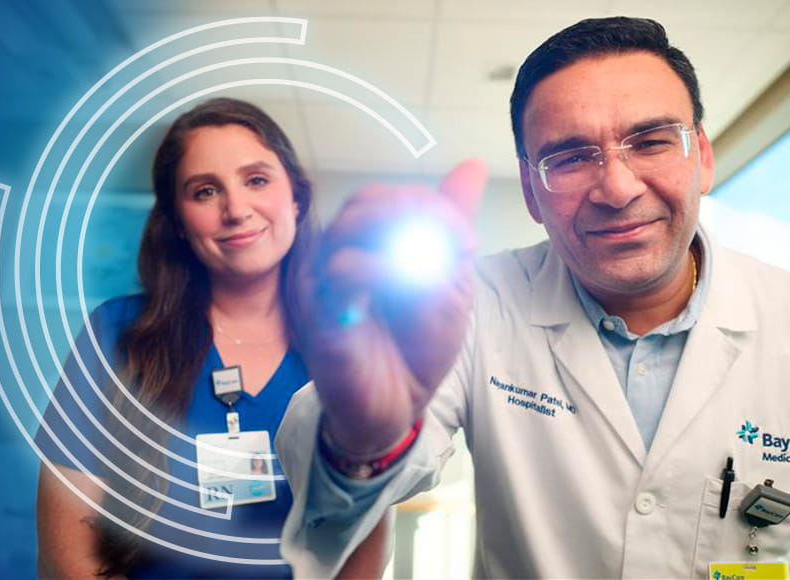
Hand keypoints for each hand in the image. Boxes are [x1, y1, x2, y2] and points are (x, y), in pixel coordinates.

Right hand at [297, 160, 486, 455]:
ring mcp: (322, 282)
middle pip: (364, 202)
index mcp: (366, 245)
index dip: (427, 204)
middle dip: (415, 214)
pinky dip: (382, 271)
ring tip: (427, 273)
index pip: (384, 196)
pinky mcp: (319, 311)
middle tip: (451, 248)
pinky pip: (343, 269)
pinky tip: (405, 292)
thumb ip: (449, 225)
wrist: (396, 407)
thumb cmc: (414, 345)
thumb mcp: (447, 280)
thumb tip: (470, 166)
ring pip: (349, 226)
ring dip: (401, 239)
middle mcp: (337, 255)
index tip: (464, 240)